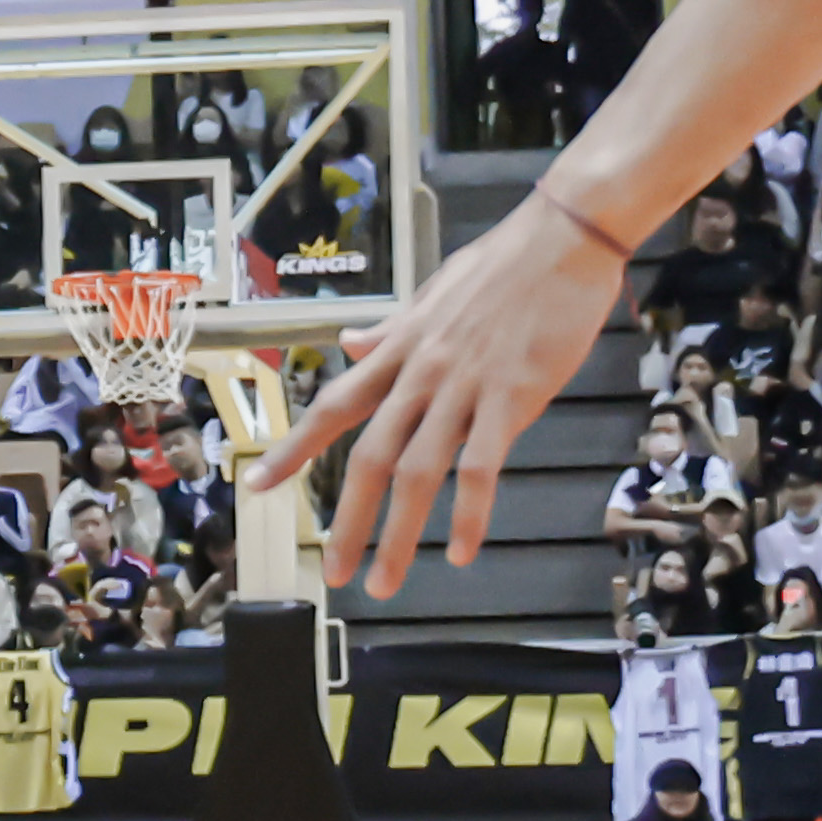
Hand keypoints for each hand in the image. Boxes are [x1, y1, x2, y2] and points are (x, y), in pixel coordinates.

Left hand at [268, 187, 634, 596]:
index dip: (294, 449)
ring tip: (384, 582)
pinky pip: (482, 466)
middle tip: (332, 572)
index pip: (333, 407)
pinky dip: (469, 514)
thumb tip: (351, 343)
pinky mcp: (511, 396)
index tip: (258, 485)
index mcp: (399, 351)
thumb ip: (391, 330)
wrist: (563, 238)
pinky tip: (460, 552)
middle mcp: (420, 374)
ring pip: (418, 472)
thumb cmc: (503, 265)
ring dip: (398, 535)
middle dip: (346, 520)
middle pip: (368, 456)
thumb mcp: (431, 294)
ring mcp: (463, 387)